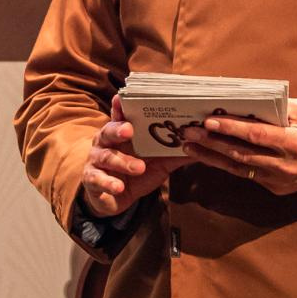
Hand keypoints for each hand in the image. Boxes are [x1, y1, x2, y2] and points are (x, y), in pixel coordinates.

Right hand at [81, 95, 190, 217]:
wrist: (114, 198)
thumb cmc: (135, 173)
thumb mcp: (158, 163)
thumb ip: (174, 153)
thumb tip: (203, 143)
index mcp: (121, 134)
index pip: (119, 117)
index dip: (119, 107)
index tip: (121, 99)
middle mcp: (105, 143)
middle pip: (108, 131)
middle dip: (118, 129)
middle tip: (130, 130)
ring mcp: (96, 161)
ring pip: (106, 157)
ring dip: (122, 162)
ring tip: (138, 168)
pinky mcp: (93, 180)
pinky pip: (98, 179)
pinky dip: (108, 183)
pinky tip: (118, 187)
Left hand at [180, 97, 296, 193]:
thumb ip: (279, 107)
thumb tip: (247, 101)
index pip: (256, 135)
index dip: (230, 129)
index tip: (208, 121)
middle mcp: (286, 165)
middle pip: (241, 154)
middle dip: (211, 143)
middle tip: (187, 132)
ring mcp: (280, 180)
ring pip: (239, 168)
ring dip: (211, 157)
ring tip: (188, 146)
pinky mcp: (276, 188)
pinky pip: (246, 174)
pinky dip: (226, 164)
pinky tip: (209, 155)